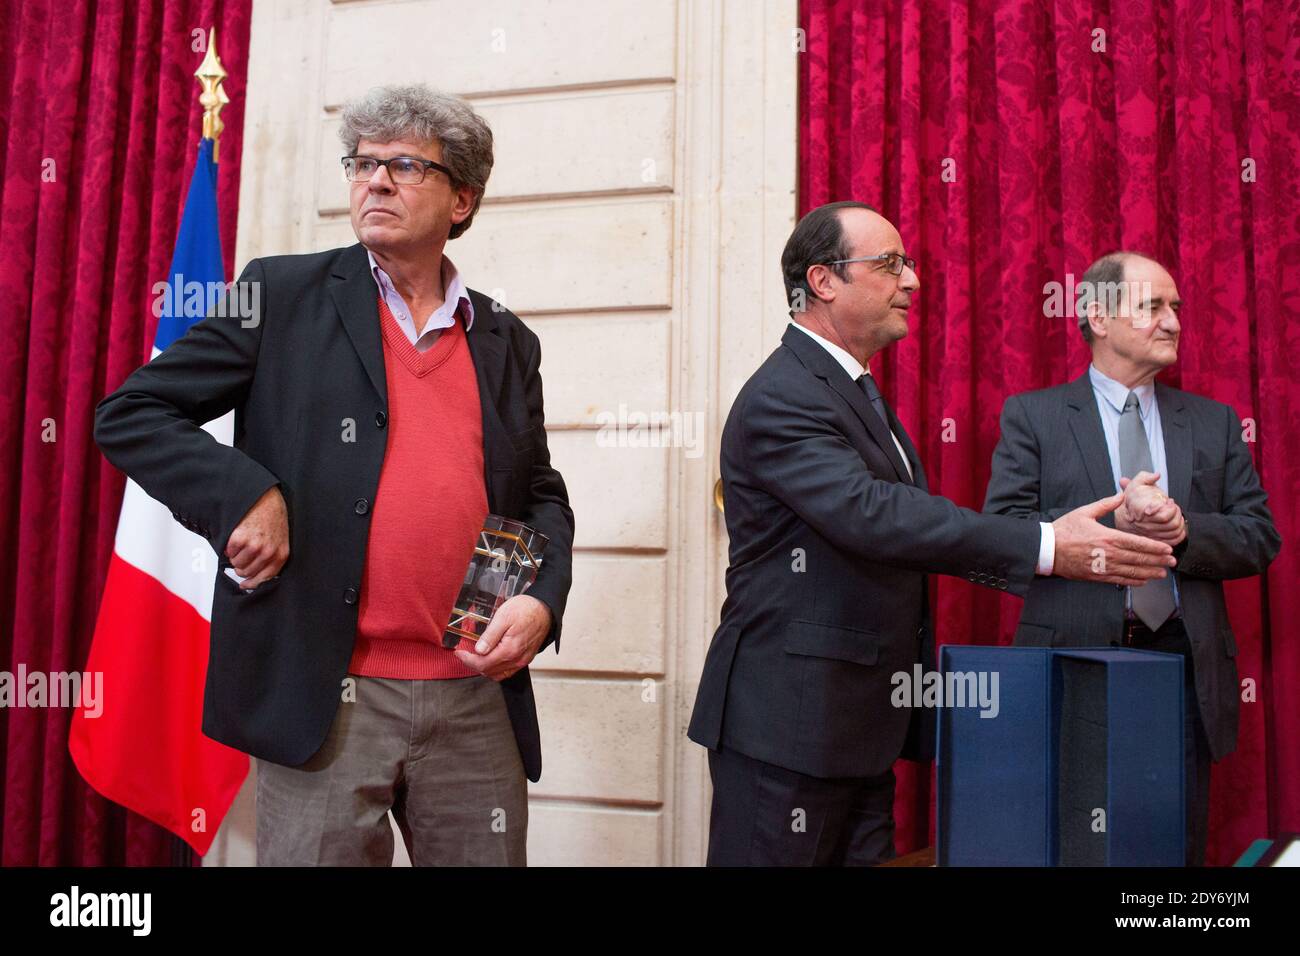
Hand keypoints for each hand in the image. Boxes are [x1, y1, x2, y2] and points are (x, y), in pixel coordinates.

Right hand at [225, 486, 289, 588]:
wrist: (264, 499)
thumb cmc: (272, 518)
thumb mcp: (280, 540)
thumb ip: (272, 558)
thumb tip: (257, 576)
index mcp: (280, 555)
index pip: (265, 578)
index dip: (252, 583)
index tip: (245, 584)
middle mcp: (267, 553)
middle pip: (247, 572)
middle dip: (241, 567)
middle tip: (241, 557)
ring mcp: (253, 546)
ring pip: (237, 564)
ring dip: (235, 557)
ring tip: (242, 544)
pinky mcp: (239, 539)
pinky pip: (229, 553)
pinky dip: (229, 548)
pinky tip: (237, 537)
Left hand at [453, 594, 552, 680]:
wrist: (545, 608)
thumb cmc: (525, 609)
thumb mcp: (503, 616)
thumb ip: (490, 635)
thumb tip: (478, 650)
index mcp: (509, 650)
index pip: (482, 664)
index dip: (468, 660)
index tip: (459, 652)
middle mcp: (516, 659)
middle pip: (489, 671)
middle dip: (474, 664)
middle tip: (465, 653)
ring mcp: (522, 660)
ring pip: (498, 674)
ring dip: (485, 668)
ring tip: (476, 656)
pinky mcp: (526, 658)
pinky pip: (508, 671)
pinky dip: (496, 669)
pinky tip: (491, 659)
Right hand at [1051, 492, 1174, 585]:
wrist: (1047, 549)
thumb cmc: (1063, 530)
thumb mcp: (1084, 512)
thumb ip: (1105, 505)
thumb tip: (1120, 495)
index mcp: (1107, 537)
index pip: (1137, 543)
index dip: (1155, 547)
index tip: (1167, 549)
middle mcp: (1108, 553)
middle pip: (1139, 558)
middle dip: (1158, 560)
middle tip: (1172, 562)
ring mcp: (1103, 567)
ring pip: (1132, 571)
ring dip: (1149, 572)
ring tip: (1162, 573)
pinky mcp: (1096, 576)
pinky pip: (1119, 580)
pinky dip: (1133, 581)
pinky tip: (1143, 581)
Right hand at [1118, 473, 1186, 544]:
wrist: (1122, 517)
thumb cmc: (1130, 501)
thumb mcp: (1135, 484)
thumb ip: (1145, 477)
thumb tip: (1156, 475)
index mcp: (1140, 511)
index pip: (1164, 516)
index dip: (1171, 509)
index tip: (1169, 502)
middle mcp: (1144, 526)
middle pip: (1172, 524)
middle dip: (1178, 514)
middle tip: (1173, 507)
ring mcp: (1149, 535)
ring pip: (1174, 532)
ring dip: (1180, 523)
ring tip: (1174, 515)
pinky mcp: (1154, 541)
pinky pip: (1173, 541)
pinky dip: (1179, 534)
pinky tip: (1176, 527)